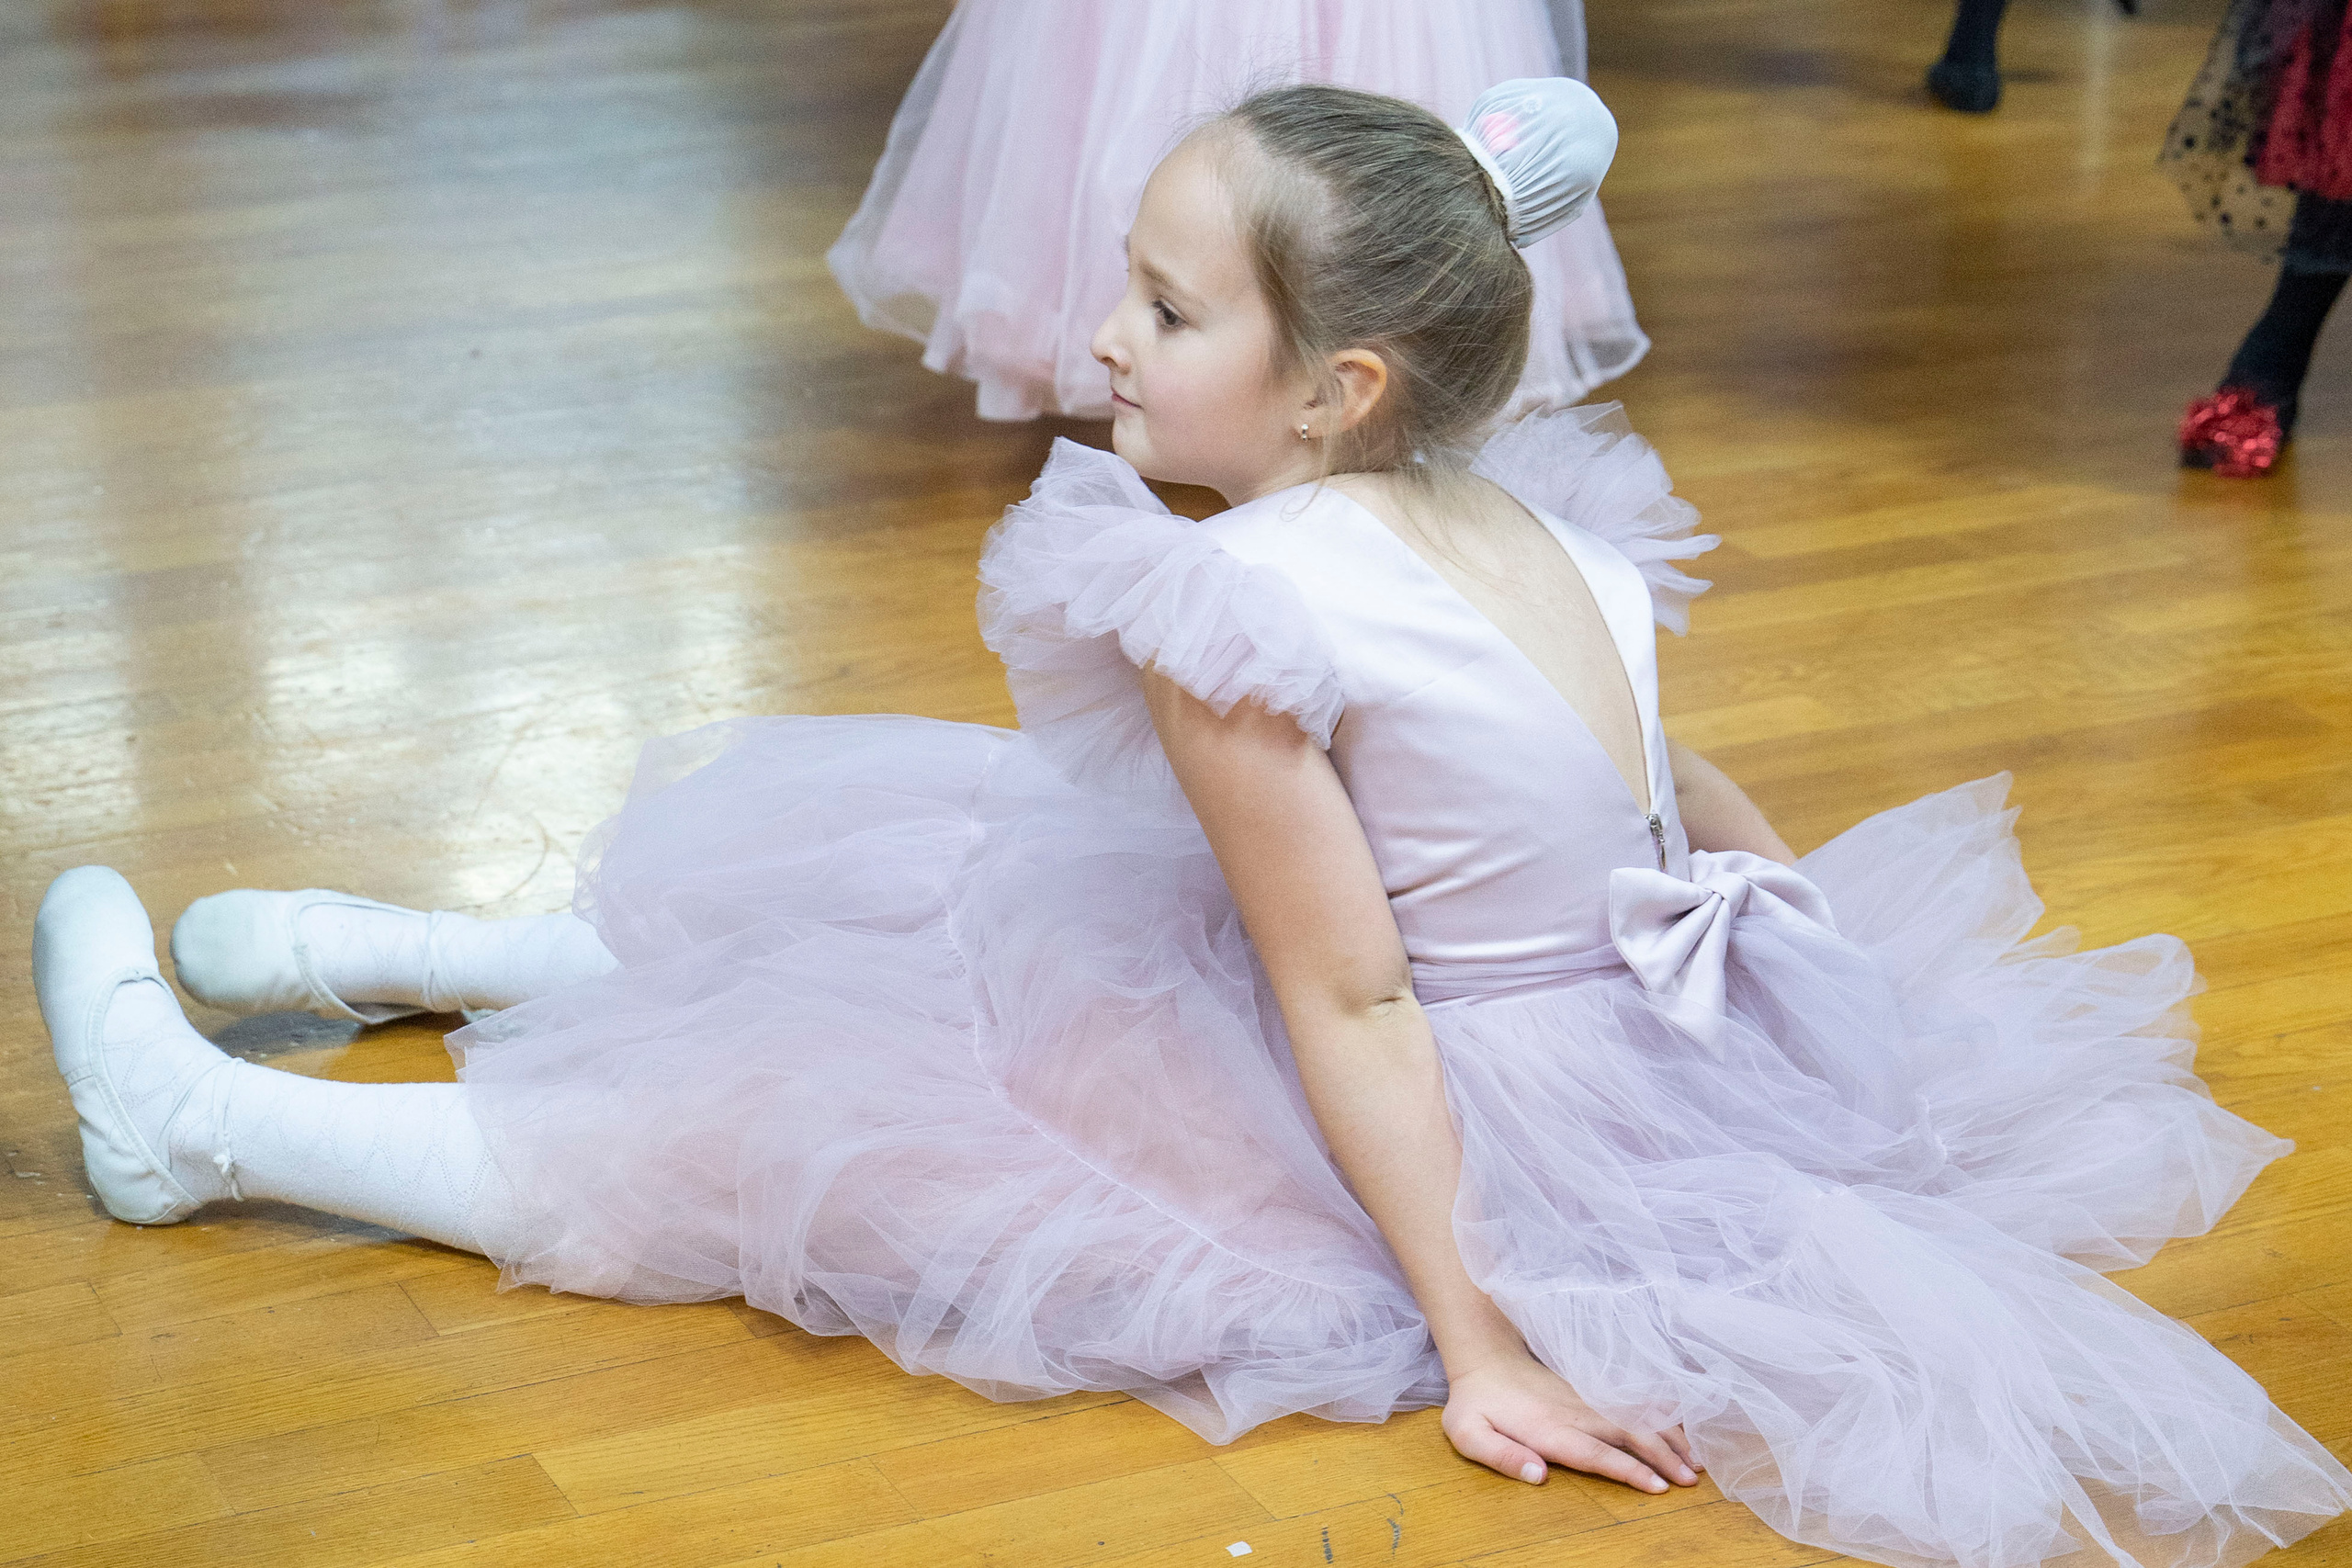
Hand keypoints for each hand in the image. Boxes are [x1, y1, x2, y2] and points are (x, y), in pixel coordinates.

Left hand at [1441, 1352, 1701, 1492]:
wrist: (1486, 1357)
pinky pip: (1631, 1403)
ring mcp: (1586, 1399)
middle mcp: (1576, 1413)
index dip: (1629, 1469)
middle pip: (1628, 1435)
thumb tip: (1538, 1477)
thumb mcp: (1469, 1433)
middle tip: (1691, 1480)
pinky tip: (1683, 1429)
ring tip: (1697, 1460)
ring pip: (1636, 1418)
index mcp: (1550, 1429)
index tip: (1658, 1485)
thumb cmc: (1476, 1403)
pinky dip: (1660, 1415)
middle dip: (1663, 1456)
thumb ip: (1501, 1456)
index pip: (1596, 1453)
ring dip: (1668, 1438)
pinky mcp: (1591, 1391)